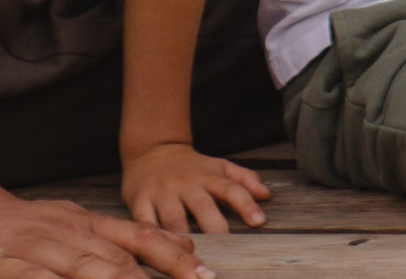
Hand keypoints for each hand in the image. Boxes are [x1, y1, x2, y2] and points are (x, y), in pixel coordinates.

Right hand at [0, 175, 211, 278]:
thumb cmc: (19, 226)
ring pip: (82, 266)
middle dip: (156, 276)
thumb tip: (175, 247)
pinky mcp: (0, 263)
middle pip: (119, 258)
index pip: (138, 237)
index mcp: (86, 224)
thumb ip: (116, 240)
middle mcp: (67, 233)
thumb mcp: (72, 225)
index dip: (173, 255)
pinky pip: (31, 276)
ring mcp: (35, 246)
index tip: (204, 271)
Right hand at [124, 141, 273, 236]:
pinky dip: (152, 235)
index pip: (231, 189)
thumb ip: (244, 179)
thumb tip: (267, 195)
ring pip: (173, 218)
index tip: (259, 222)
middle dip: (215, 227)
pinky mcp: (139, 201)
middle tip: (226, 249)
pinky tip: (159, 249)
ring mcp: (162, 193)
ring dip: (183, 237)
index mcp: (209, 176)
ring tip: (193, 255)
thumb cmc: (191, 167)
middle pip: (203, 206)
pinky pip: (145, 221)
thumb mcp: (219, 166)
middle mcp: (186, 184)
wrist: (151, 151)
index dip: (245, 204)